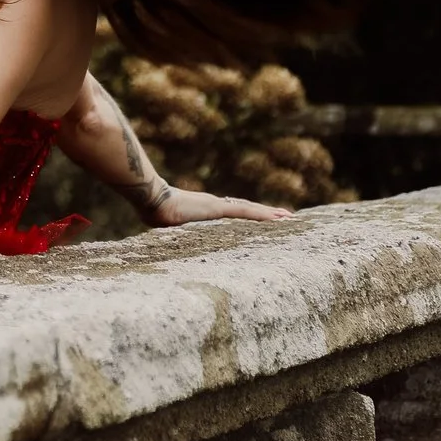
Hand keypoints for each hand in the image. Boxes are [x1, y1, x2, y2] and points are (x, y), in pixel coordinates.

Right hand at [145, 187, 292, 227]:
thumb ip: (173, 231)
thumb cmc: (155, 213)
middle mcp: (215, 205)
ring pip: (250, 210)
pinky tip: (276, 218)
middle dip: (266, 213)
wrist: (152, 201)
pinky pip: (245, 212)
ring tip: (288, 217)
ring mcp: (217, 206)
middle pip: (246, 209)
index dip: (249, 214)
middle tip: (287, 216)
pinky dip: (261, 215)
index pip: (233, 212)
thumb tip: (163, 239)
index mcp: (206, 210)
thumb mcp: (169, 227)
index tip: (263, 218)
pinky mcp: (218, 209)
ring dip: (269, 214)